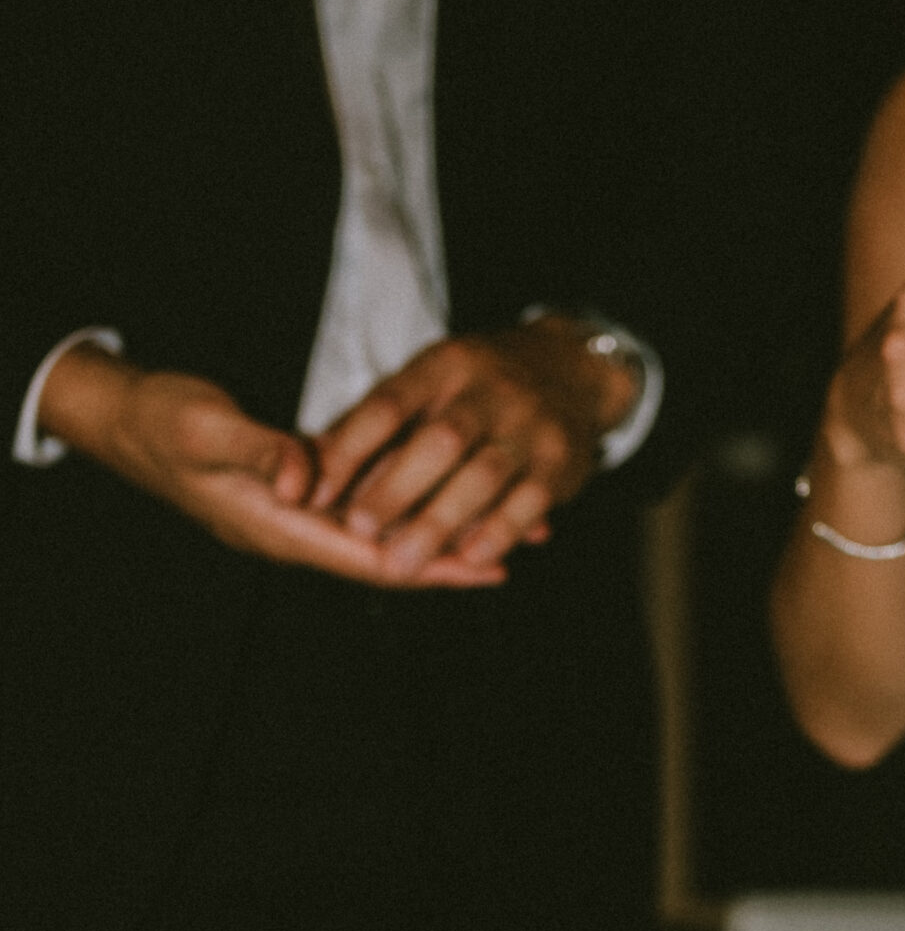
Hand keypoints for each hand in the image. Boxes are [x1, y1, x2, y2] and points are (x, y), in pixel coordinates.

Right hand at [36, 345, 500, 585]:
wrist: (125, 416)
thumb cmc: (162, 420)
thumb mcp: (207, 428)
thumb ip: (261, 451)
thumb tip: (307, 479)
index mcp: (276, 525)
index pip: (370, 559)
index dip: (433, 564)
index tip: (490, 562)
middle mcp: (293, 531)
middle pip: (390, 557)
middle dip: (455, 554)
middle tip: (524, 544)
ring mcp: (296, 515)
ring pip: (384, 534)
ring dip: (440, 531)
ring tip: (507, 525)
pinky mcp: (299, 491)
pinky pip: (367, 509)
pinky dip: (411, 505)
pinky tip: (447, 494)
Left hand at [309, 317, 638, 576]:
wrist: (572, 370)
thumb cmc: (476, 388)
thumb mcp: (428, 383)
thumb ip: (372, 425)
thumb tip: (306, 466)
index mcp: (443, 367)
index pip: (389, 405)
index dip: (350, 449)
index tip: (313, 492)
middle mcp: (489, 390)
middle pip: (440, 440)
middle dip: (397, 488)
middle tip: (358, 531)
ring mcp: (529, 425)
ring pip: (483, 476)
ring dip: (440, 523)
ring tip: (402, 563)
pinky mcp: (560, 461)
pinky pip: (528, 501)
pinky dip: (498, 532)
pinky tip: (468, 559)